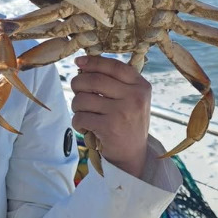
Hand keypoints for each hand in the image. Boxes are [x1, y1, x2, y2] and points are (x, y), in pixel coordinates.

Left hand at [70, 55, 150, 178]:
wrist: (133, 155)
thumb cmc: (127, 122)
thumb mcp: (132, 98)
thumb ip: (115, 82)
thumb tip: (84, 64)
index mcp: (141, 86)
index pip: (114, 66)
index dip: (93, 62)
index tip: (78, 62)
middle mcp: (134, 97)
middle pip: (93, 80)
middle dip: (77, 84)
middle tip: (76, 91)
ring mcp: (122, 112)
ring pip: (83, 99)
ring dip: (76, 106)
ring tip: (83, 113)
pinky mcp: (109, 128)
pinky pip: (80, 117)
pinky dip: (77, 122)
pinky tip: (86, 127)